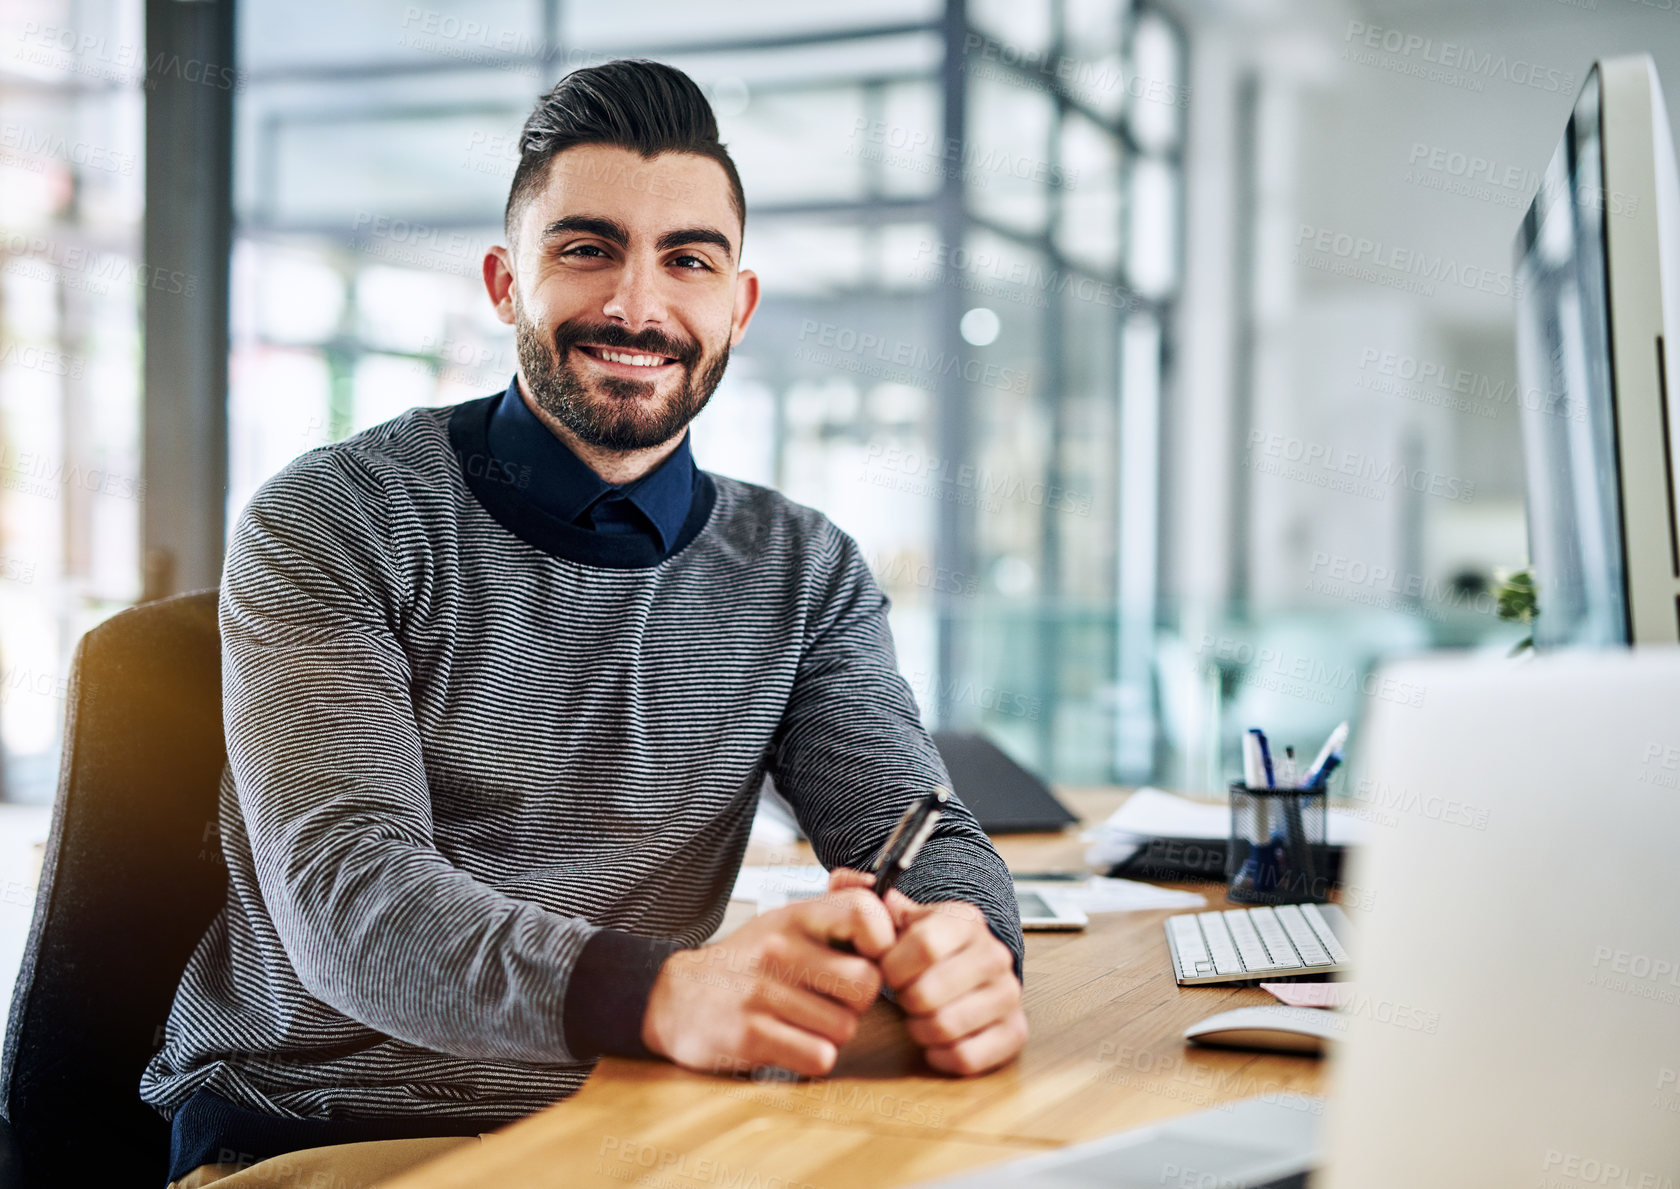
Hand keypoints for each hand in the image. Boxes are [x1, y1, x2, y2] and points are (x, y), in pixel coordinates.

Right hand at [640, 883, 894, 1077]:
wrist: (677, 998)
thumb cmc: (748, 961)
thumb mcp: (786, 921)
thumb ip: (836, 906)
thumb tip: (882, 889)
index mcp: (794, 917)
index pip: (865, 912)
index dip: (883, 940)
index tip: (869, 957)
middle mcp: (779, 949)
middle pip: (866, 984)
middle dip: (859, 1002)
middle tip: (835, 1000)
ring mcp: (762, 992)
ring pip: (845, 1027)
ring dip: (833, 1033)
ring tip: (805, 1020)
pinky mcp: (750, 1035)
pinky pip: (819, 1057)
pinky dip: (813, 1057)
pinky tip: (792, 1042)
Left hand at [830, 868, 1025, 1075]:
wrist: (967, 971)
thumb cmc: (921, 949)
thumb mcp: (897, 918)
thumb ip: (868, 900)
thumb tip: (851, 886)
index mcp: (965, 920)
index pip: (925, 945)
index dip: (893, 965)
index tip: (886, 969)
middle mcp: (994, 954)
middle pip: (928, 993)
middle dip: (903, 1000)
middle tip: (903, 996)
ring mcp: (1008, 994)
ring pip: (945, 1027)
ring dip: (920, 1029)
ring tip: (918, 1017)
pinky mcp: (1015, 1031)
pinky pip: (967, 1057)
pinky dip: (941, 1055)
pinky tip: (935, 1041)